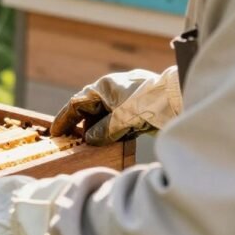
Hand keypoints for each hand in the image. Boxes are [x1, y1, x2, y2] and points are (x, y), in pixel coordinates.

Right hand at [51, 68, 182, 145]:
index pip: (77, 104)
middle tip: (73, 144)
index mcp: (104, 87)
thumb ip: (102, 130)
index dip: (64, 119)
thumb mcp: (122, 118)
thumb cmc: (150, 103)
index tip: (55, 133)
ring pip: (106, 118)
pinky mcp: (139, 110)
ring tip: (92, 147)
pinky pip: (120, 123)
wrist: (180, 100)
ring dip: (99, 132)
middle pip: (91, 111)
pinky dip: (114, 133)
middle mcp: (113, 91)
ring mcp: (127, 100)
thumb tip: (89, 140)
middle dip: (82, 127)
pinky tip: (112, 143)